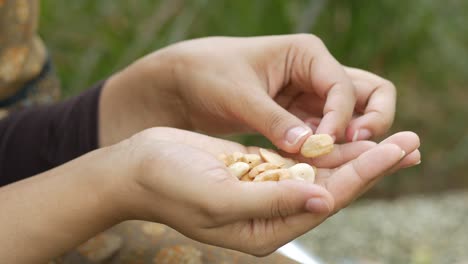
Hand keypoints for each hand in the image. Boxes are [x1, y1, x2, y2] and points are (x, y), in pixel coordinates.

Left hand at [100, 34, 395, 150]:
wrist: (183, 83)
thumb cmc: (208, 75)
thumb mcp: (239, 96)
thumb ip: (273, 121)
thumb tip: (309, 149)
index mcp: (307, 54)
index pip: (343, 88)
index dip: (339, 119)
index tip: (321, 145)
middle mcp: (316, 72)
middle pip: (371, 95)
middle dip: (371, 123)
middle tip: (355, 149)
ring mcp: (309, 96)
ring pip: (352, 117)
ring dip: (350, 140)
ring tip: (332, 162)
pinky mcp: (297, 116)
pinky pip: (324, 133)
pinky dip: (325, 148)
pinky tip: (313, 165)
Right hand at [116, 127, 418, 255]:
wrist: (140, 166)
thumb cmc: (170, 184)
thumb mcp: (218, 198)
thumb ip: (270, 201)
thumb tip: (323, 198)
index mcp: (264, 230)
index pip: (324, 202)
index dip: (362, 176)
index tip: (393, 152)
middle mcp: (271, 214)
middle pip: (332, 188)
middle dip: (370, 165)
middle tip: (410, 144)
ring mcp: (265, 190)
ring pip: (321, 172)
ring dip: (354, 155)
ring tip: (391, 140)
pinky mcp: (258, 169)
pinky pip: (300, 159)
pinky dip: (325, 147)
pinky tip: (347, 136)